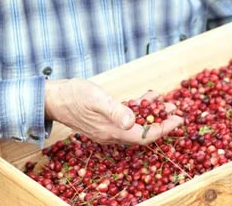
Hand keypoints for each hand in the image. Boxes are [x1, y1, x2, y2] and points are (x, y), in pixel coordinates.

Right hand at [44, 78, 183, 144]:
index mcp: (112, 130)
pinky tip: (144, 99)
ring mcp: (107, 129)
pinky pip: (126, 119)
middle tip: (175, 109)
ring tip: (164, 102)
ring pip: (136, 125)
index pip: (145, 136)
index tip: (178, 119)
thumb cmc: (73, 96)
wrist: (53, 99)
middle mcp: (111, 134)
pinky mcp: (104, 121)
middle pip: (143, 133)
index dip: (164, 128)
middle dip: (161, 121)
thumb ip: (115, 111)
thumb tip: (133, 121)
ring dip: (151, 114)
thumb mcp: (96, 99)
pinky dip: (138, 110)